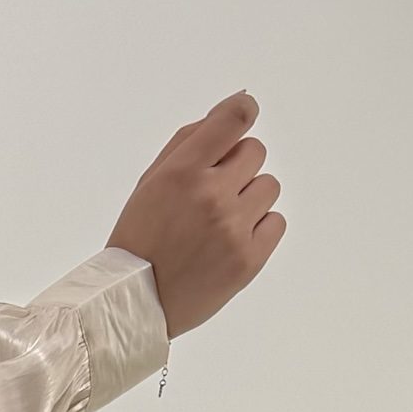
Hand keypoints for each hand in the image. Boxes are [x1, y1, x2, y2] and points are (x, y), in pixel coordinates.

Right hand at [107, 90, 286, 338]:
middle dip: (237, 167)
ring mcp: (233, 228)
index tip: (242, 115)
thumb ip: (189, 143)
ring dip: (250, 198)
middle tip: (214, 193)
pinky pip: (277, 222)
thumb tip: (233, 109)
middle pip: (255, 151)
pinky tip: (231, 241)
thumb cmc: (140, 238)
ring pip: (269, 186)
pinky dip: (259, 228)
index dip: (242, 111)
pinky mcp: (249, 258)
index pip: (233, 119)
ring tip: (222, 222)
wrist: (135, 302)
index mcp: (182, 172)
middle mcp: (211, 195)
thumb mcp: (150, 183)